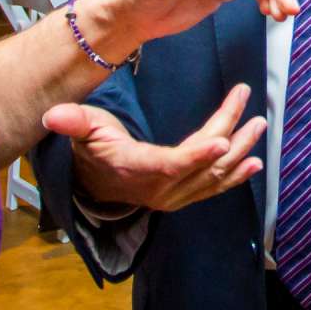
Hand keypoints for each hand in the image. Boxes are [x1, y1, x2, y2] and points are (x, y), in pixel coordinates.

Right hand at [44, 85, 266, 211]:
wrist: (95, 184)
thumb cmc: (93, 150)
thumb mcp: (82, 131)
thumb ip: (73, 123)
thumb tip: (52, 115)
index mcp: (137, 169)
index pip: (171, 164)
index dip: (198, 155)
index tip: (223, 140)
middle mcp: (159, 188)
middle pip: (201, 164)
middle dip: (230, 137)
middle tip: (250, 113)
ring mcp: (173, 195)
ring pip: (213, 176)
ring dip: (240, 152)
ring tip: (258, 127)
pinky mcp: (183, 196)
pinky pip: (213, 188)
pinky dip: (235, 177)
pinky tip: (254, 164)